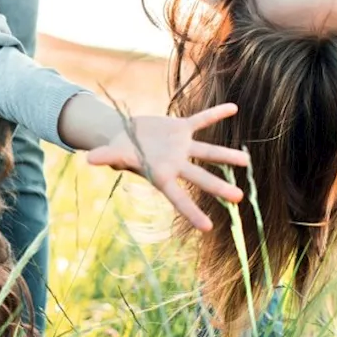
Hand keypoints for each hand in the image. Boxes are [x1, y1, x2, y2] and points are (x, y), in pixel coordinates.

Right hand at [85, 103, 249, 230]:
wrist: (124, 134)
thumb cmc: (118, 150)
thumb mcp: (112, 154)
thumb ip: (105, 157)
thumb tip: (88, 159)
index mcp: (161, 176)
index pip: (178, 198)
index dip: (191, 212)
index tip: (208, 228)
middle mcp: (175, 164)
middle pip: (200, 178)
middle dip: (219, 187)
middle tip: (239, 198)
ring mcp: (181, 147)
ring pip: (207, 152)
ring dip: (226, 155)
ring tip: (247, 161)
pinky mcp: (181, 129)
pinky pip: (200, 120)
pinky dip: (215, 114)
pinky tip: (233, 108)